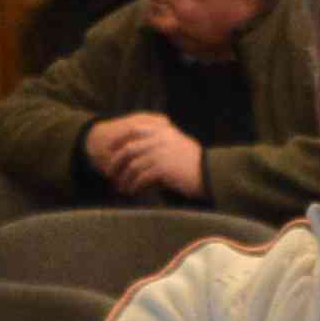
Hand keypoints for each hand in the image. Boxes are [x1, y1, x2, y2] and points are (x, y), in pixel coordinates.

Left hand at [82, 114, 203, 203]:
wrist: (210, 173)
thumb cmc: (194, 162)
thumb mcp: (178, 143)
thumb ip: (161, 141)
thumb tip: (141, 149)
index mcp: (163, 130)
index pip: (134, 129)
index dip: (119, 139)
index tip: (110, 149)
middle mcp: (160, 138)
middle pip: (129, 148)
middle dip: (116, 161)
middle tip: (110, 172)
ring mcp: (160, 152)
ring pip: (133, 164)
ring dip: (124, 177)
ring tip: (121, 187)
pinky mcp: (162, 168)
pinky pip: (141, 177)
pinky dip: (134, 185)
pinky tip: (132, 191)